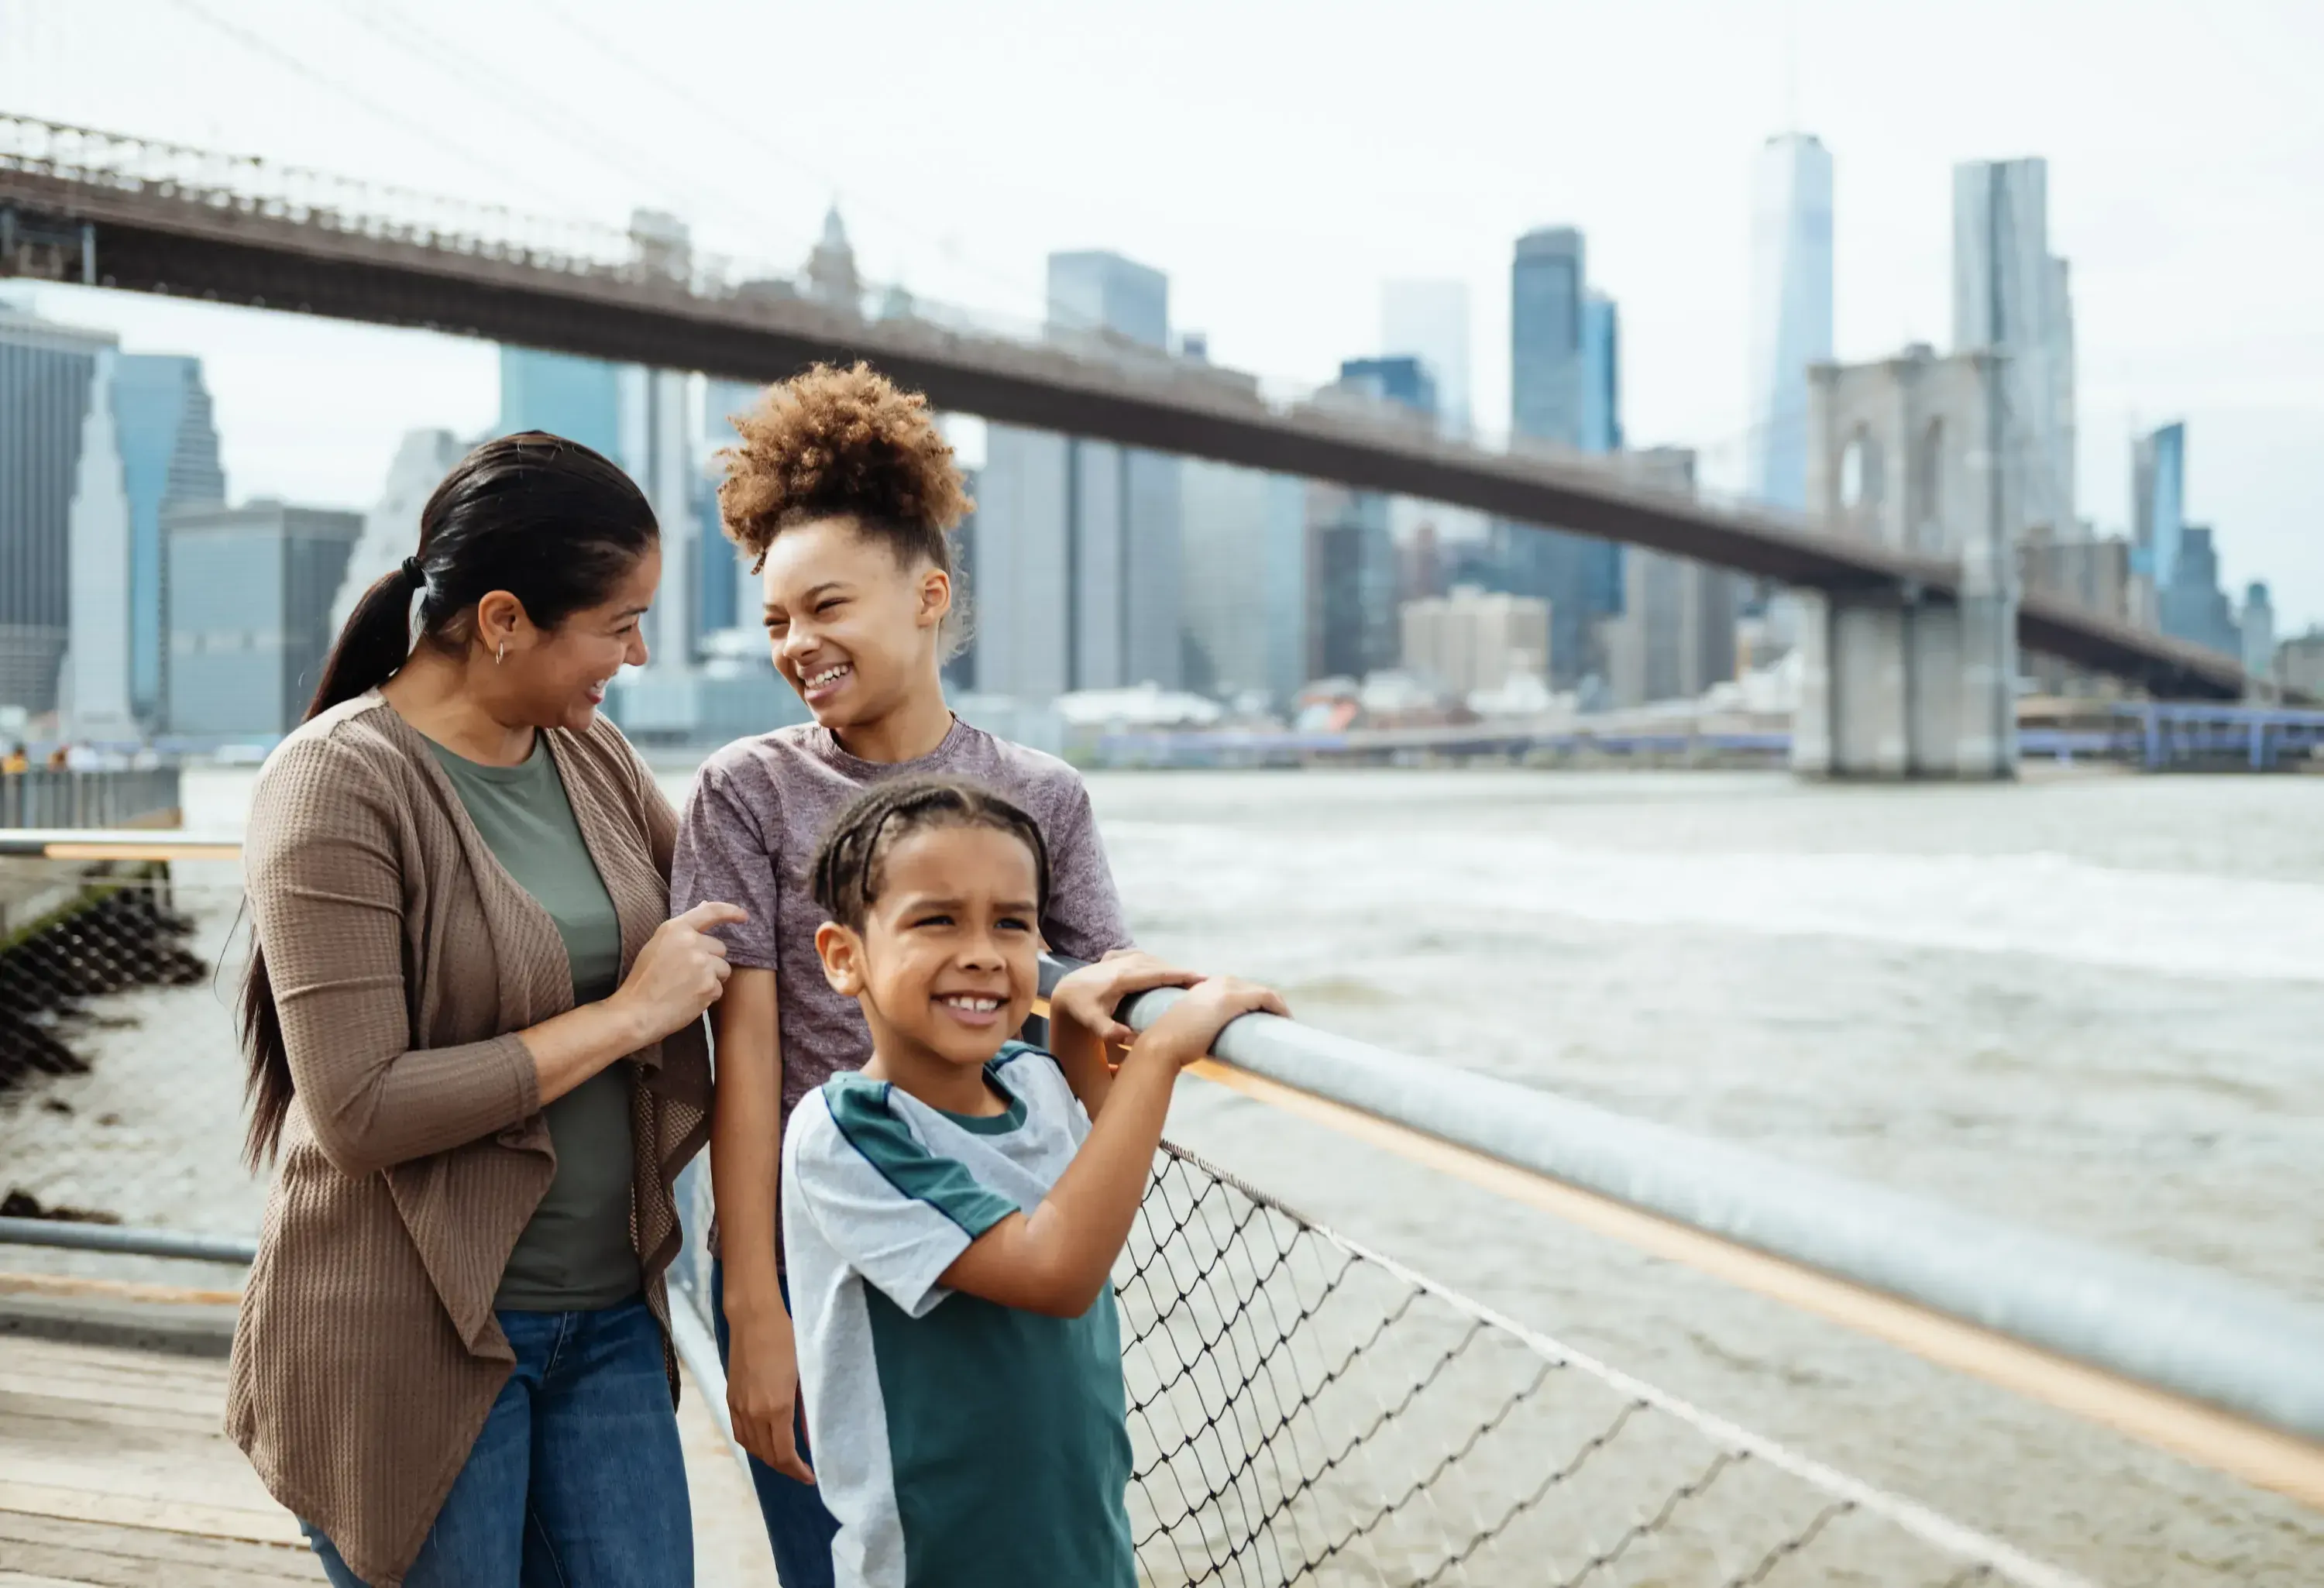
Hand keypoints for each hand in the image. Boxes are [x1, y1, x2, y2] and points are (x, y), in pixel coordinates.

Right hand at [609, 902, 746, 1041]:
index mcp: (676, 929)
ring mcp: (703, 965)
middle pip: (720, 948)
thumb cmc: (643, 979)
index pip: (711, 912)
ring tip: (688, 987)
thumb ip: (684, 928)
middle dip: (711, 960)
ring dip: (712, 978)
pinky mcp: (709, 986)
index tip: (743, 916)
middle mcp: (692, 942)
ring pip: (723, 969)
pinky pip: (719, 989)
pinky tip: (689, 999)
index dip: (730, 911)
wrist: (637, 1012)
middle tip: (688, 974)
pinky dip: (708, 995)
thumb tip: (705, 907)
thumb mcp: (658, 945)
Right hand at [726, 1305, 812, 1483]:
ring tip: (786, 1458)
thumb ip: (806, 1410)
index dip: (797, 1471)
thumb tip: (811, 1438)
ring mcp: (738, 1407)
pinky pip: (740, 1433)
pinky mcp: (730, 1398)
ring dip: (769, 1458)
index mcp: (776, 1408)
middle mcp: (753, 1413)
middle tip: (802, 1470)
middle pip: (767, 1456)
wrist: (753, 1317)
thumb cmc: (786, 1339)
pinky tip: (764, 1441)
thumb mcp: (804, 1375)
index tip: (811, 1477)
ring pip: (751, 1447)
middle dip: (785, 1468)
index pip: (784, 1454)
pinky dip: (753, 1444)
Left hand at [1050, 950, 1200, 1047]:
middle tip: (1204, 982)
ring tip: (1188, 979)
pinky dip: (1156, 963)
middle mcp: (1125, 963)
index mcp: (1124, 977)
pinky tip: (1162, 970)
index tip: (1202, 978)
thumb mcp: (1092, 1021)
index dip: (1181, 975)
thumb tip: (1130, 1038)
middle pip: (1160, 965)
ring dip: (1170, 968)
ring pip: (1153, 960)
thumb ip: (1109, 1030)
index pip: (1158, 974)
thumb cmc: (1080, 1008)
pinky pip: (1143, 957)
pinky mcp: (1118, 957)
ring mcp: (1122, 958)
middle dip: (1182, 972)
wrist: (1065, 990)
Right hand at [1132, 976, 1288, 1070]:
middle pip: (1253, 990)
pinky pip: (1266, 997)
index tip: (1264, 1023)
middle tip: (1278, 1027)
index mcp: (1205, 987)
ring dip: (1276, 1008)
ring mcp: (1225, 989)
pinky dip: (1279, 1007)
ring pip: (1263, 993)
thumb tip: (1205, 1047)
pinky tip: (1285, 1020)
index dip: (1255, 1006)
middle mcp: (1216, 982)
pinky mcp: (1232, 999)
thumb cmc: (1170, 1046)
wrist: (1160, 1045)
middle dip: (1268, 1007)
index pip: (1240, 991)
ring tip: (1284, 1026)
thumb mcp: (1188, 1031)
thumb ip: (1198, 1031)